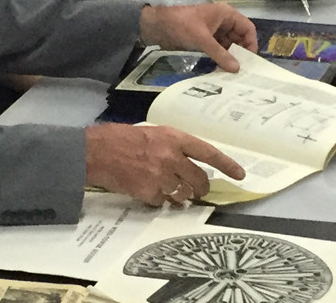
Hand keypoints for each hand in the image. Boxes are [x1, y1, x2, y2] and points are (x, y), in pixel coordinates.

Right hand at [85, 123, 246, 205]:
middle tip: (199, 192)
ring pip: (184, 195)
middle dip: (202, 189)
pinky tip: (151, 192)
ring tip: (173, 192)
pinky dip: (162, 201)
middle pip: (199, 180)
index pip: (208, 153)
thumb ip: (171, 146)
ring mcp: (162, 177)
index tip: (240, 174)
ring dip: (182, 197)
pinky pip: (165, 202)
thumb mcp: (151, 132)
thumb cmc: (120, 138)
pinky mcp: (150, 193)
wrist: (96, 152)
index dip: (227, 165)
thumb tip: (186, 161)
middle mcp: (172, 157)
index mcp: (174, 138)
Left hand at [139, 3, 257, 71]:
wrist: (158, 24)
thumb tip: (236, 69)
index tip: (250, 60)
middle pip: (239, 38)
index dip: (251, 43)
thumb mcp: (203, 40)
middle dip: (240, 53)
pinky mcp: (206, 39)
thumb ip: (220, 54)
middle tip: (243, 71)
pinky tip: (222, 69)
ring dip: (230, 57)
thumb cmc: (182, 25)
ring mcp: (214, 30)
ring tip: (233, 73)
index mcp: (226, 14)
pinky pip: (219, 48)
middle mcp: (223, 21)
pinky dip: (221, 57)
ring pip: (229, 45)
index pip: (247, 28)